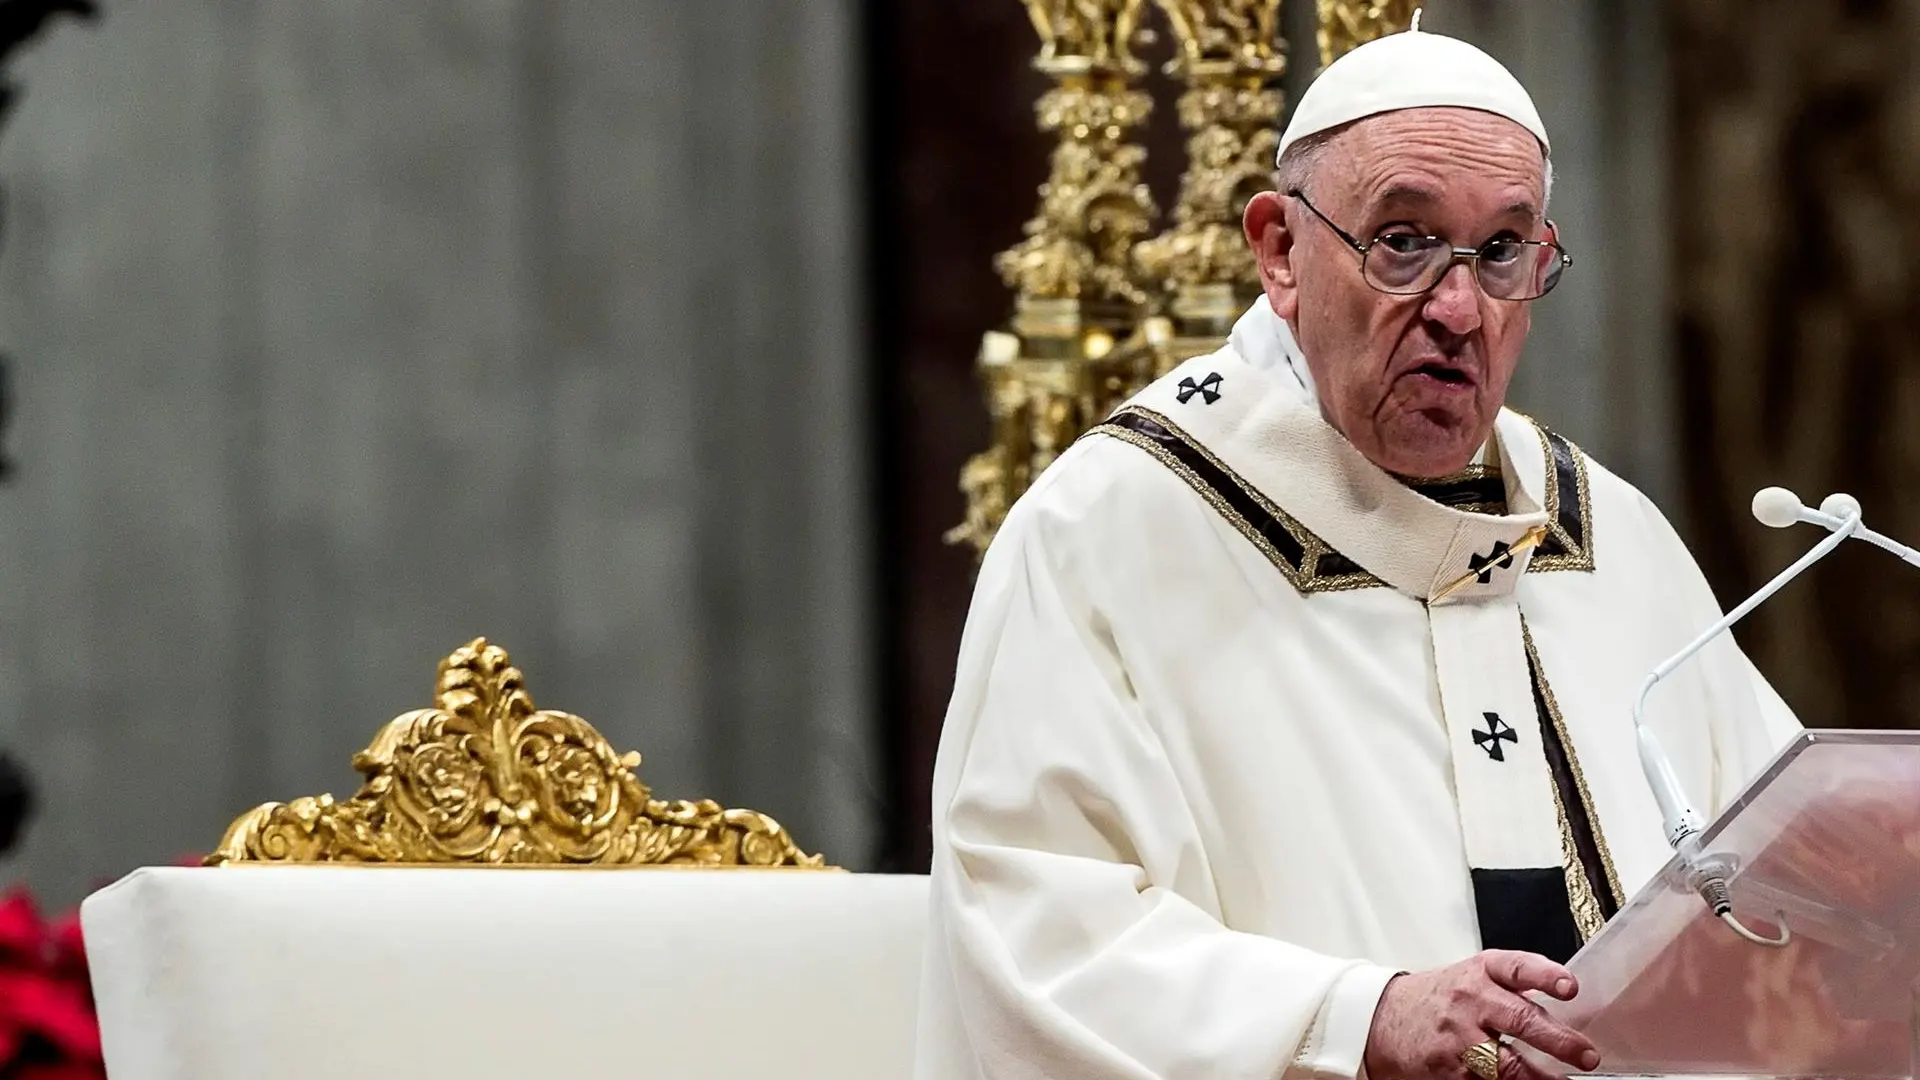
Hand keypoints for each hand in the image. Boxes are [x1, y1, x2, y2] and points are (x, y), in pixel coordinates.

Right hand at [1362, 950, 1599, 1079]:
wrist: (1382, 1018)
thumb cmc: (1437, 998)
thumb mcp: (1471, 976)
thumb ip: (1512, 984)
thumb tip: (1564, 1000)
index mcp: (1481, 972)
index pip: (1517, 968)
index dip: (1546, 976)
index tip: (1570, 988)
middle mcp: (1471, 1001)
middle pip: (1520, 1019)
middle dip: (1558, 1041)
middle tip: (1586, 1055)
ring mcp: (1459, 1038)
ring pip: (1508, 1064)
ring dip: (1541, 1077)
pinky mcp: (1450, 1070)